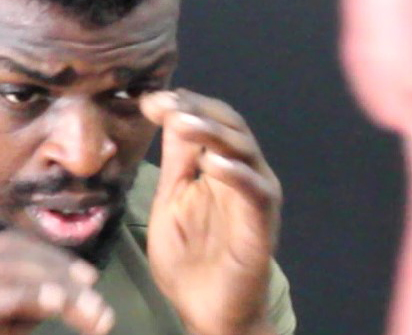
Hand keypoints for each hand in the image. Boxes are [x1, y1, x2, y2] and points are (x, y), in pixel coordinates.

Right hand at [0, 231, 113, 334]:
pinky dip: (22, 296)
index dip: (51, 256)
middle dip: (58, 273)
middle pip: (6, 255)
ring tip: (86, 306)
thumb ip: (26, 301)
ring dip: (52, 286)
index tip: (90, 278)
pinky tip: (53, 301)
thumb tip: (75, 285)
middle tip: (97, 303)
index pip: (6, 246)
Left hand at [141, 89, 281, 334]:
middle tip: (166, 103)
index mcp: (219, 168)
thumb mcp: (171, 201)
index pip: (210, 122)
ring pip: (244, 151)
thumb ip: (176, 161)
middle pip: (230, 126)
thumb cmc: (188, 261)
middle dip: (197, 110)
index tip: (149, 100)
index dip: (184, 105)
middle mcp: (242, 174)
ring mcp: (255, 197)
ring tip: (183, 122)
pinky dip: (236, 175)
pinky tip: (211, 164)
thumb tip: (170, 114)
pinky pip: (255, 192)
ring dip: (213, 133)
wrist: (207, 311)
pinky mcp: (262, 223)